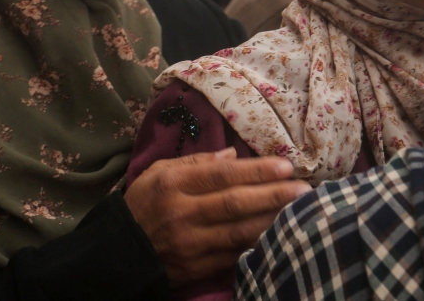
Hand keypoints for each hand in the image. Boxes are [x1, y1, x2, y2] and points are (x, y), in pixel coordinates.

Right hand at [124, 148, 310, 286]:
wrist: (118, 253)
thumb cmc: (145, 204)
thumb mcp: (161, 172)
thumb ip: (198, 162)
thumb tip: (234, 154)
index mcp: (173, 184)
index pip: (222, 175)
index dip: (257, 171)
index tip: (286, 166)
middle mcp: (182, 213)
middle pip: (235, 203)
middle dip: (274, 195)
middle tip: (305, 189)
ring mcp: (189, 244)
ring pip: (238, 232)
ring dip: (272, 221)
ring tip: (301, 212)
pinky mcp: (195, 268)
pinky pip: (233, 256)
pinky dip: (257, 246)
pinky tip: (279, 237)